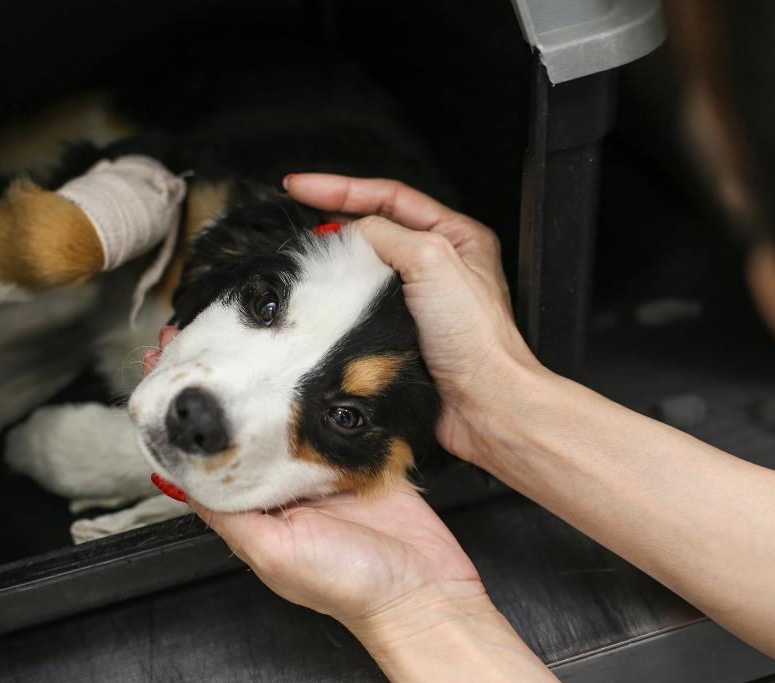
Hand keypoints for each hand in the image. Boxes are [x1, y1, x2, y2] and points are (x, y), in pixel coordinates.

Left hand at [141, 325, 486, 636]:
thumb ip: (226, 516)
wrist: (423, 592)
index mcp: (256, 511)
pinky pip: (333, 415)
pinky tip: (303, 355)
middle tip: (189, 335)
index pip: (209, 456)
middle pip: (242, 426)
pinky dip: (318, 387)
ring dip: (263, 376)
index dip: (184, 418)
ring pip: (283, 412)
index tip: (163, 373)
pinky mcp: (361, 454)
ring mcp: (323, 467)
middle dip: (216, 385)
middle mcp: (284, 486)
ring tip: (237, 330)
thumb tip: (176, 481)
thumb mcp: (271, 553)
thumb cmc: (348, 585)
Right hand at [285, 174, 543, 464]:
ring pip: (364, 269)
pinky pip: (360, 309)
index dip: (341, 188)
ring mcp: (418, 302)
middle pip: (375, 228)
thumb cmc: (477, 338)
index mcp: (456, 236)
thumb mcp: (433, 260)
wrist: (482, 405)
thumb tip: (347, 232)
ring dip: (333, 262)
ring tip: (302, 255)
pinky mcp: (400, 335)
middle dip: (332, 218)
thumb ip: (386, 235)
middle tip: (291, 213)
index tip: (299, 186)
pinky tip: (320, 299)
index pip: (389, 196)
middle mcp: (438, 265)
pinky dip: (339, 302)